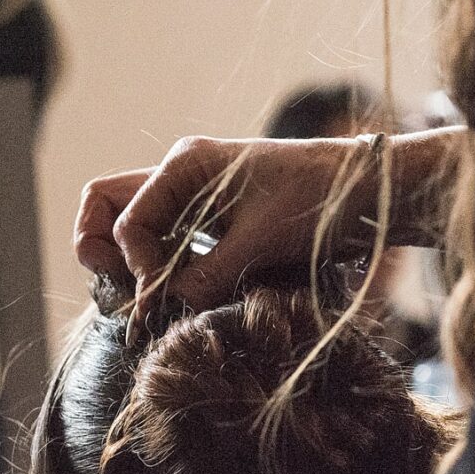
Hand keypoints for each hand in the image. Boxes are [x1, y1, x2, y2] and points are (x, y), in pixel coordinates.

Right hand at [75, 127, 460, 313]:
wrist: (370, 191)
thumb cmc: (321, 201)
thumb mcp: (261, 241)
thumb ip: (208, 276)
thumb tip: (167, 309)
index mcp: (185, 165)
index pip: (123, 220)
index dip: (135, 265)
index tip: (160, 297)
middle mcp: (181, 177)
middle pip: (107, 208)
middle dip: (103, 253)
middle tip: (131, 293)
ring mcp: (195, 198)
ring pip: (134, 228)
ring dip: (135, 266)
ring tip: (156, 301)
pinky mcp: (214, 222)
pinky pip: (168, 245)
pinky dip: (165, 271)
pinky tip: (184, 296)